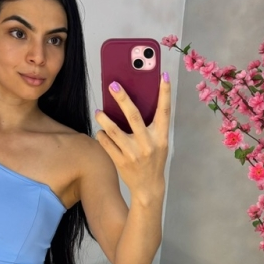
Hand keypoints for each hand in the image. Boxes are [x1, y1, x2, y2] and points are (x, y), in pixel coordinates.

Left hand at [94, 75, 170, 196]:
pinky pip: (107, 144)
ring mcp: (133, 154)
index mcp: (161, 137)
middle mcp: (148, 144)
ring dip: (104, 119)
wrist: (148, 188)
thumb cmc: (153, 160)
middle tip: (113, 85)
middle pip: (134, 116)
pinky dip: (102, 136)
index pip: (164, 111)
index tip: (163, 76)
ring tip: (98, 112)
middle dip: (123, 99)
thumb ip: (151, 126)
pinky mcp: (121, 162)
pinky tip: (101, 132)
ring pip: (114, 131)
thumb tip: (135, 104)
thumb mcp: (159, 143)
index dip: (165, 93)